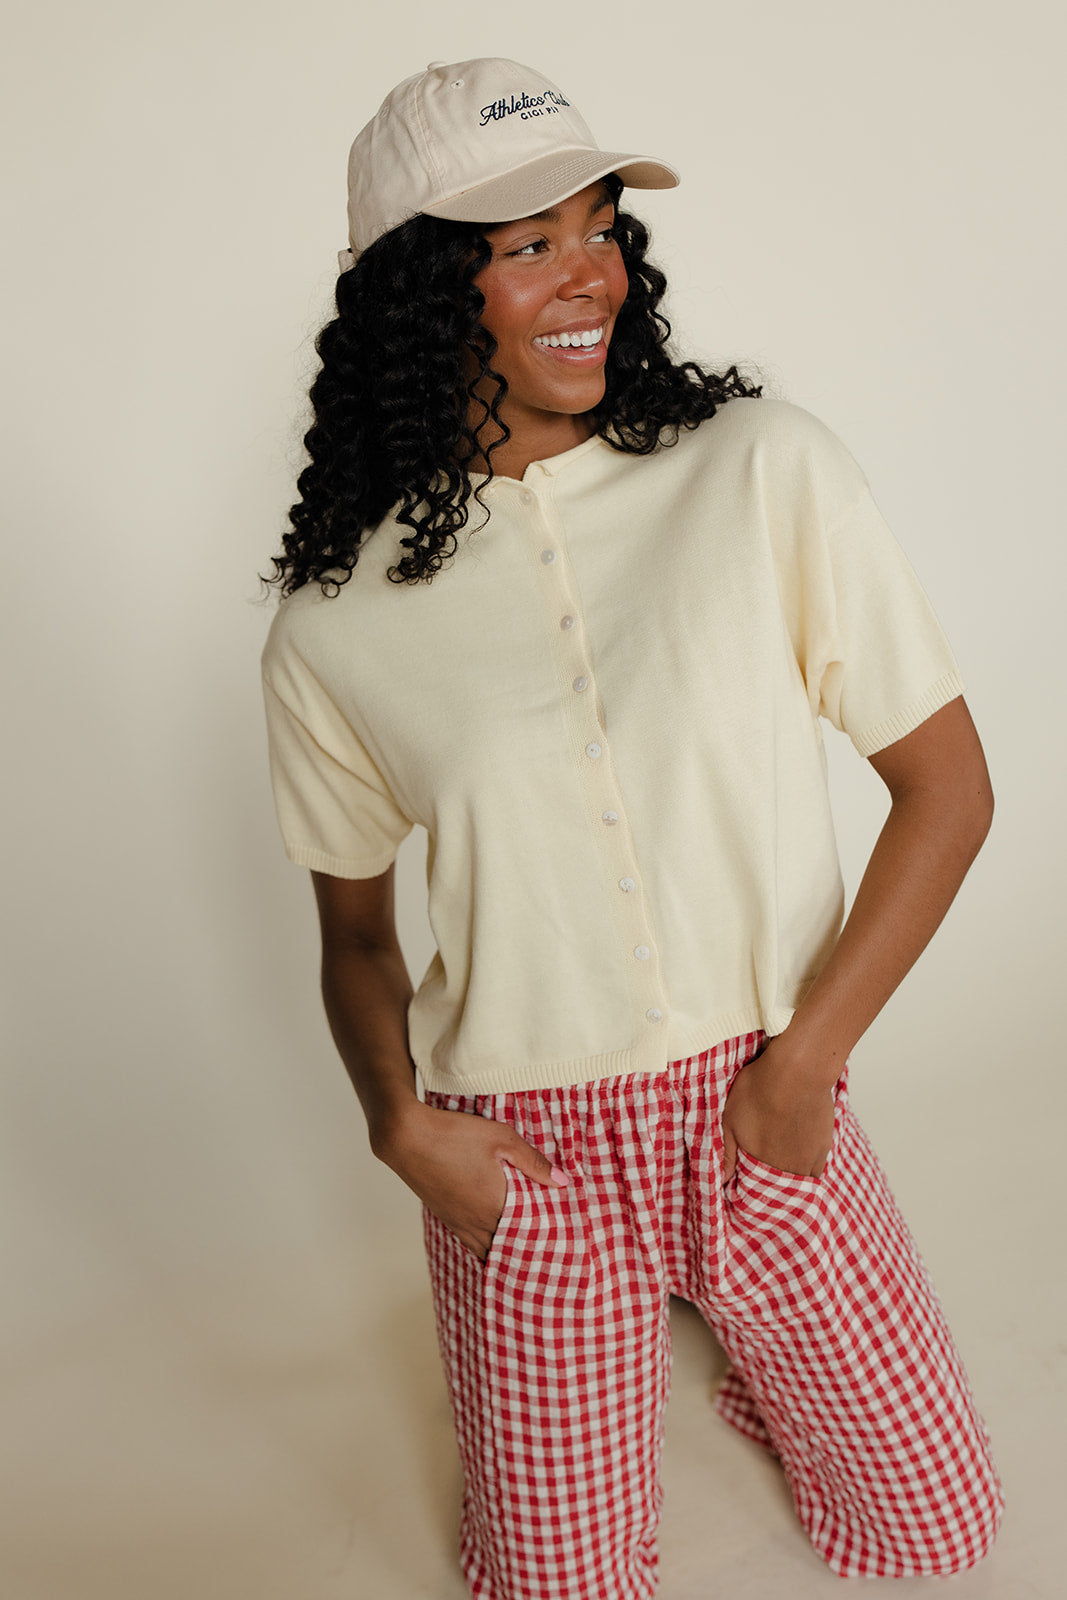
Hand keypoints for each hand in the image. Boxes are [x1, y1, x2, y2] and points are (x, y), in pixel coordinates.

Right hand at [374, 1102, 566, 1262]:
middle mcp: (476, 1223)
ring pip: (486, 1250)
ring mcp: (457, 1222)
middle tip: (547, 1256)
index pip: (526, 1240)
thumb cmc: (456, 1134)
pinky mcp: (445, 1216)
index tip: (561, 1250)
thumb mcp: (502, 1139)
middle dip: (526, 1255)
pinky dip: (485, 1245)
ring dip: (504, 1253)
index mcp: (495, 1207)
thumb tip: (563, 1183)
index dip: (543, 1247)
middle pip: (507, 1252)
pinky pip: (470, 1241)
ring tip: (522, 1253)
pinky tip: (492, 1236)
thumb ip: (533, 1162)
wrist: (406, 1137)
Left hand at [721, 1039, 835, 1184]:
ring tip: (782, 1167)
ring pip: (797, 1181)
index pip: (752, 1186)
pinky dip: (808, 1172)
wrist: (797, 1073)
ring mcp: (806, 1160)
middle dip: (768, 1184)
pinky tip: (802, 1163)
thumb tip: (723, 1180)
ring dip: (789, 1179)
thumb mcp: (730, 1118)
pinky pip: (816, 1172)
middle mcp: (784, 1167)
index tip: (745, 1180)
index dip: (748, 1184)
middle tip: (764, 1172)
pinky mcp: (824, 1148)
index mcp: (759, 1162)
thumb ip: (727, 1153)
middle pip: (776, 1187)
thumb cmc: (759, 1089)